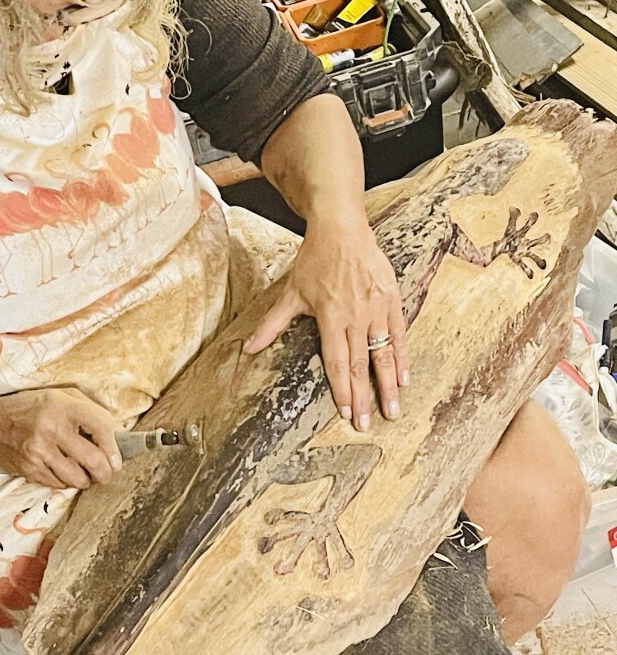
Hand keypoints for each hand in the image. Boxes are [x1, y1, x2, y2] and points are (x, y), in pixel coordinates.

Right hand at [0, 387, 122, 488]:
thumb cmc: (29, 408)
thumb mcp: (58, 396)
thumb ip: (88, 410)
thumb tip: (117, 432)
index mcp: (62, 407)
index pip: (101, 427)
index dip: (115, 446)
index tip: (118, 457)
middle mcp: (51, 429)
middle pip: (93, 460)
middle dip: (106, 471)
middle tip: (108, 471)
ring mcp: (39, 452)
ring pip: (78, 478)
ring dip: (86, 479)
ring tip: (84, 472)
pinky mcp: (30, 470)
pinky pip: (59, 485)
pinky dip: (66, 482)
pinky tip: (63, 471)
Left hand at [244, 217, 408, 430]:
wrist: (342, 230)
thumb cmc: (315, 260)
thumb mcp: (291, 292)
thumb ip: (273, 324)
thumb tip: (249, 348)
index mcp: (331, 317)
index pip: (337, 362)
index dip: (342, 389)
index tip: (345, 412)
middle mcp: (356, 316)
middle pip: (361, 365)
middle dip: (364, 398)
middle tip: (367, 424)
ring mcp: (376, 309)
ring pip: (383, 354)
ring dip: (388, 385)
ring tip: (392, 410)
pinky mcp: (392, 300)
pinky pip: (399, 334)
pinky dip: (402, 358)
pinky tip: (404, 378)